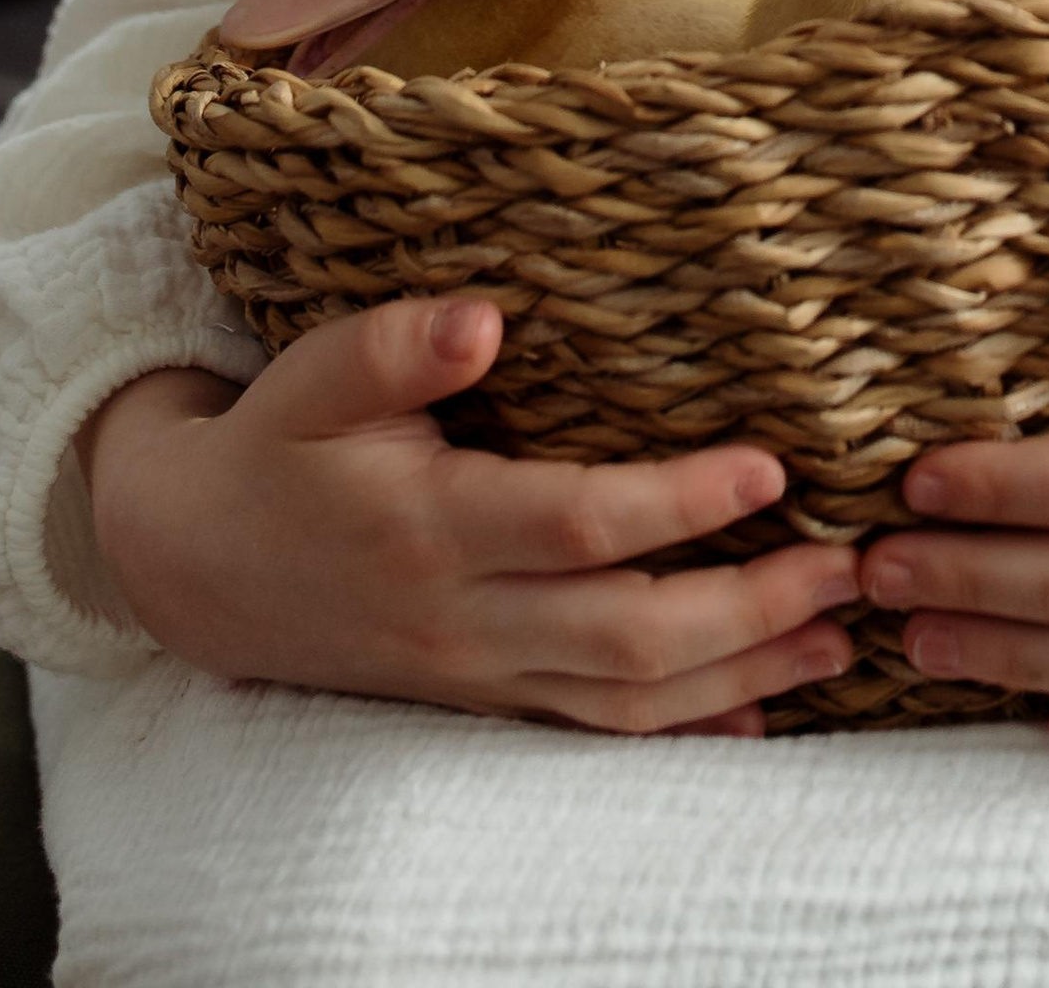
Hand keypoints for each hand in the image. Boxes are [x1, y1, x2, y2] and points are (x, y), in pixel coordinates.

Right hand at [83, 299, 858, 733]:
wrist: (198, 565)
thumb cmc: (279, 445)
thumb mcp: (316, 373)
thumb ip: (396, 347)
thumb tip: (483, 317)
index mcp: (430, 526)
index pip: (575, 524)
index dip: (676, 503)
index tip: (770, 466)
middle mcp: (462, 616)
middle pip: (626, 634)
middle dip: (748, 607)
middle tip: (849, 567)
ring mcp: (475, 672)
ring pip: (625, 699)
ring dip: (741, 673)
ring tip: (836, 636)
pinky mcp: (483, 698)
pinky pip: (595, 732)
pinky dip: (685, 728)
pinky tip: (762, 707)